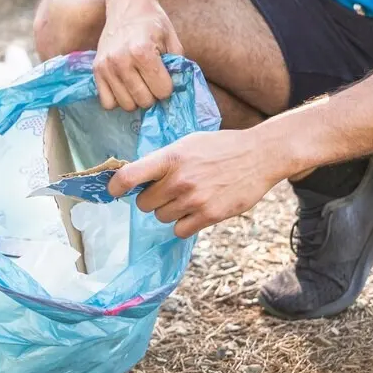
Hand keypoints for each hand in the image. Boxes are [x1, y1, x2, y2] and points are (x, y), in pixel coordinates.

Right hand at [93, 0, 181, 110]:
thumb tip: (178, 92)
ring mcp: (106, 67)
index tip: (165, 75)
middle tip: (152, 80)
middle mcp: (121, 60)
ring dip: (136, 98)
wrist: (127, 7)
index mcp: (142, 51)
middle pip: (144, 101)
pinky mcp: (96, 70)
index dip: (168, 86)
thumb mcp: (172, 40)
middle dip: (153, 94)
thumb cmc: (153, 24)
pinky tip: (125, 86)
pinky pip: (108, 103)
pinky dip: (118, 99)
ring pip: (127, 105)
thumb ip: (178, 66)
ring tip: (139, 82)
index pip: (162, 90)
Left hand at [110, 130, 287, 237]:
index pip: (129, 176)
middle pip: (144, 204)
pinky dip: (183, 224)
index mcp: (171, 157)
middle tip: (168, 191)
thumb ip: (163, 159)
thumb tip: (136, 176)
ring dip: (169, 211)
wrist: (259, 155)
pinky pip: (179, 230)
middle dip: (152, 199)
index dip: (116, 187)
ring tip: (188, 197)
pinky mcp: (209, 215)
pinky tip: (195, 210)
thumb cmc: (221, 147)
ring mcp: (194, 199)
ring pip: (162, 217)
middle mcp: (179, 179)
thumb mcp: (189, 143)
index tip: (114, 192)